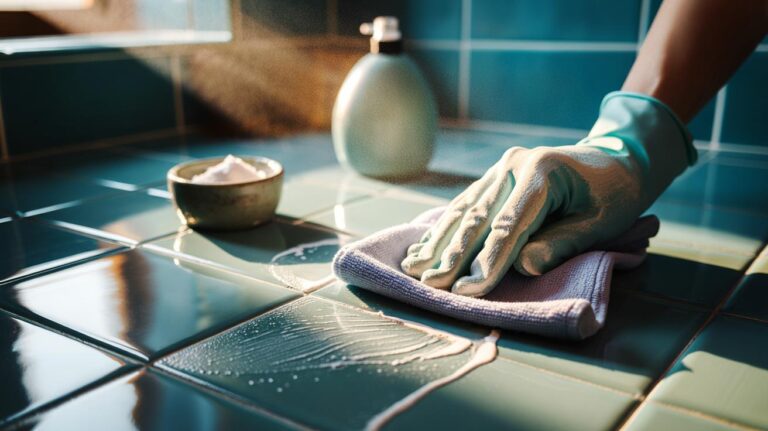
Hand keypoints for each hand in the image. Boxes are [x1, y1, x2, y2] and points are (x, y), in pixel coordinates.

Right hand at [401, 92, 695, 296]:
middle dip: (453, 255)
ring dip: (439, 243)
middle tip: (432, 285)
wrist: (613, 160)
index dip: (488, 260)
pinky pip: (463, 205)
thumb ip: (560, 243)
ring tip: (414, 269)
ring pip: (463, 210)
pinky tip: (422, 248)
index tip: (469, 291)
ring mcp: (499, 169)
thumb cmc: (612, 196)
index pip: (509, 224)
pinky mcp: (492, 178)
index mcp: (541, 171)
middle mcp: (512, 165)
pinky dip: (443, 229)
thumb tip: (522, 268)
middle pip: (478, 217)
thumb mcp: (599, 223)